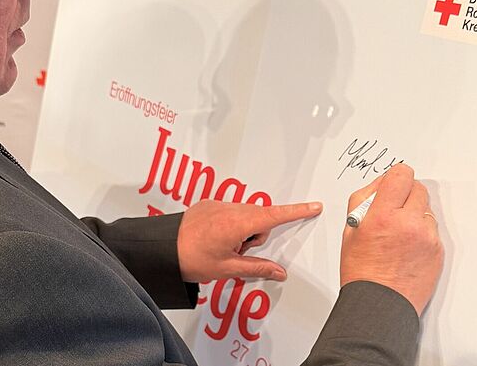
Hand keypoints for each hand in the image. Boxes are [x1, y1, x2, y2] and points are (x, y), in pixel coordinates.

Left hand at [177, 199, 322, 282]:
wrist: (163, 249)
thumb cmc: (191, 258)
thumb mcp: (229, 268)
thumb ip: (258, 267)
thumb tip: (279, 271)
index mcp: (239, 223)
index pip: (276, 215)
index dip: (297, 211)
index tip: (313, 206)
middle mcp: (230, 208)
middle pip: (259, 218)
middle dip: (255, 235)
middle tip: (238, 252)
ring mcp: (219, 204)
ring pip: (244, 215)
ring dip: (242, 231)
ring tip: (223, 247)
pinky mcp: (209, 204)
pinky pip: (230, 212)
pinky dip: (229, 225)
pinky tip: (214, 239)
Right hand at [339, 163, 443, 314]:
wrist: (379, 304)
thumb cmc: (362, 271)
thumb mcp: (351, 228)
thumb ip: (366, 199)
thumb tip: (382, 185)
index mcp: (383, 215)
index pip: (401, 174)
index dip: (397, 176)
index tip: (395, 182)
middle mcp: (408, 223)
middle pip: (418, 188)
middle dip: (406, 194)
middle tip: (395, 208)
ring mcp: (426, 237)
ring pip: (426, 209)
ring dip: (415, 214)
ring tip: (400, 233)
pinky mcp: (437, 251)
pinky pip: (432, 230)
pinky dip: (422, 233)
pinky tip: (408, 247)